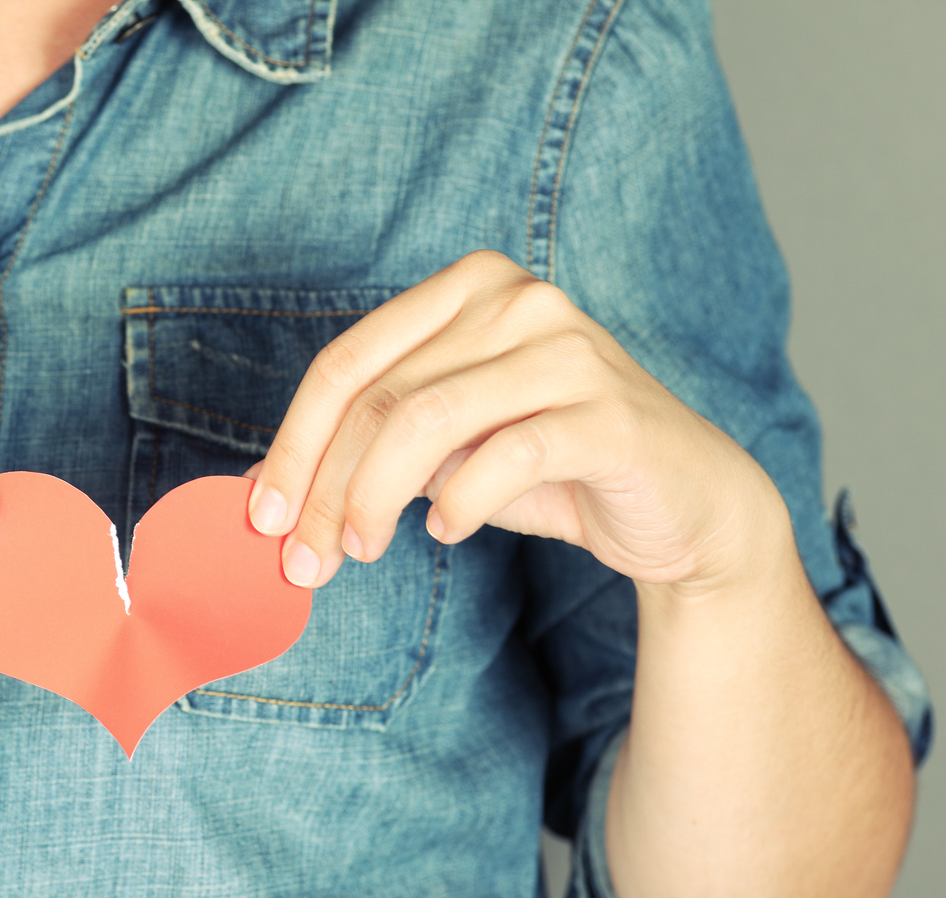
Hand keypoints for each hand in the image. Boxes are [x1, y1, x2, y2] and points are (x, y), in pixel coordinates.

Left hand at [247, 250, 783, 592]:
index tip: (261, 515)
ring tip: (361, 550)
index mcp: (467, 289)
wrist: (684, 502)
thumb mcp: (448, 449)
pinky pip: (505, 456)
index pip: (346, 363)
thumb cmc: (550, 467)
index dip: (292, 443)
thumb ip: (373, 450)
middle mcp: (517, 300)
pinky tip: (446, 532)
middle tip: (302, 560)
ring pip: (426, 420)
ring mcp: (568, 349)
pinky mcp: (609, 412)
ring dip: (373, 499)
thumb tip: (269, 493)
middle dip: (323, 488)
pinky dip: (460, 503)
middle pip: (378, 397)